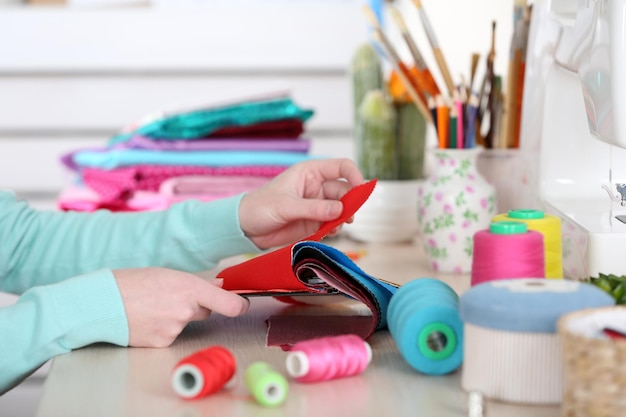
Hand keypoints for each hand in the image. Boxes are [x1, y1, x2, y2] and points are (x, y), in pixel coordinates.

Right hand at [114, 267, 248, 346]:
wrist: (103, 302)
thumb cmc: (133, 282)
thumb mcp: (168, 274)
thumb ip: (196, 283)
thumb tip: (220, 286)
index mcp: (190, 288)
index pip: (229, 303)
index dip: (239, 305)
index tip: (243, 304)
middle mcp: (186, 310)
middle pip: (205, 312)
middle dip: (195, 306)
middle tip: (170, 298)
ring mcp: (174, 329)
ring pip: (186, 324)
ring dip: (175, 318)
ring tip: (151, 307)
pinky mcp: (163, 343)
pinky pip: (171, 336)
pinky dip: (162, 329)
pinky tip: (146, 319)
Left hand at [239, 158, 363, 249]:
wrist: (246, 228)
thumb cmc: (260, 207)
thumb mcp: (286, 206)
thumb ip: (314, 208)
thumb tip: (340, 210)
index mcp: (310, 173)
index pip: (341, 167)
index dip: (354, 176)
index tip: (361, 190)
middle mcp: (317, 187)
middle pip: (345, 190)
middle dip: (350, 202)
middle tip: (349, 217)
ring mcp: (317, 205)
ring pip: (341, 208)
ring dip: (344, 217)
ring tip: (336, 227)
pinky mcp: (315, 222)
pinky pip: (333, 223)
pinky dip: (336, 228)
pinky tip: (329, 233)